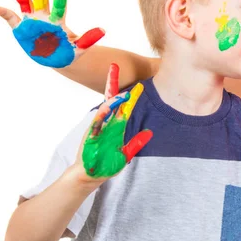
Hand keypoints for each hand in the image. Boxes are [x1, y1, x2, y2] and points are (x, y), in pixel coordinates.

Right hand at [0, 0, 103, 67]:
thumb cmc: (69, 52)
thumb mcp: (79, 49)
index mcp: (59, 21)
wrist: (56, 59)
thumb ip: (88, 40)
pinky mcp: (21, 28)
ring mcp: (32, 21)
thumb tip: (103, 30)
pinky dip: (3, 12)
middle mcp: (45, 17)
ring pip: (25, 2)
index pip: (60, 3)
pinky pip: (11, 18)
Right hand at [77, 63, 152, 180]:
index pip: (123, 106)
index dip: (130, 95)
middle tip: (115, 65)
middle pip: (111, 98)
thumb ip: (136, 143)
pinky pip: (97, 121)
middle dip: (112, 82)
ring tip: (125, 92)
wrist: (89, 175)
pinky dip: (103, 112)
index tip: (138, 83)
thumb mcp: (125, 154)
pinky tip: (110, 106)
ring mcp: (98, 126)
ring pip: (105, 107)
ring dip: (114, 98)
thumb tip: (150, 133)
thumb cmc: (106, 165)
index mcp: (116, 125)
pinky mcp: (91, 133)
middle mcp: (107, 122)